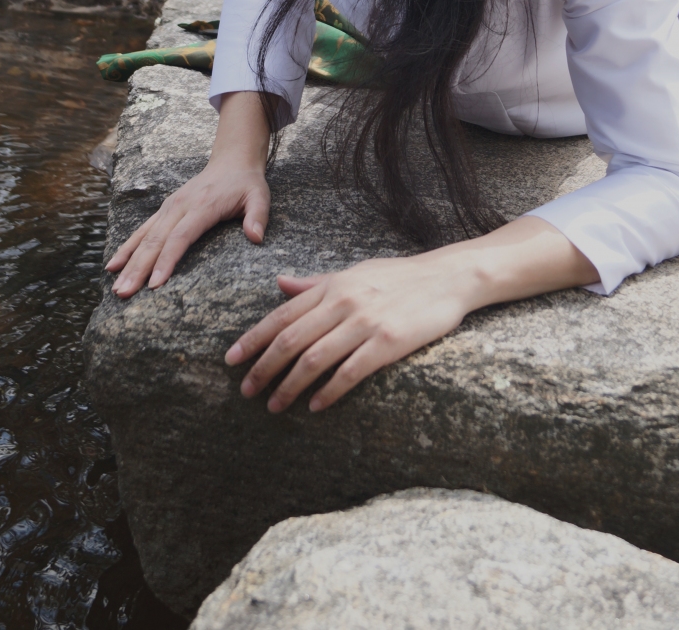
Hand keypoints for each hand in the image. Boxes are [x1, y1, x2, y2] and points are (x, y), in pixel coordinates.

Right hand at [106, 159, 269, 295]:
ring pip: (144, 237)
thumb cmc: (246, 184)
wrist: (231, 161)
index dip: (166, 260)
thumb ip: (258, 216)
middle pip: (155, 240)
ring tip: (116, 287)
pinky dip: (127, 248)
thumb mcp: (259, 196)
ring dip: (128, 262)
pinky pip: (142, 231)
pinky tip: (113, 266)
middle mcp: (180, 206)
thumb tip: (256, 237)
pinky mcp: (164, 210)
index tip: (155, 284)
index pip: (180, 236)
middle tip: (124, 293)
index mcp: (202, 206)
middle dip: (138, 269)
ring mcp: (169, 208)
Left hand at [223, 217, 599, 410]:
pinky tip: (314, 406)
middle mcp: (343, 302)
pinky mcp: (388, 342)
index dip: (254, 338)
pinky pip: (350, 371)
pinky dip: (328, 391)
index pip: (282, 315)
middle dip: (264, 368)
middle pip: (291, 339)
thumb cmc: (398, 277)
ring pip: (314, 358)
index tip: (231, 359)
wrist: (447, 278)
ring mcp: (365, 322)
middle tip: (246, 391)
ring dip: (289, 385)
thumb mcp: (354, 272)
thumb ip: (315, 283)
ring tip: (274, 406)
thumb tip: (280, 283)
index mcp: (332, 286)